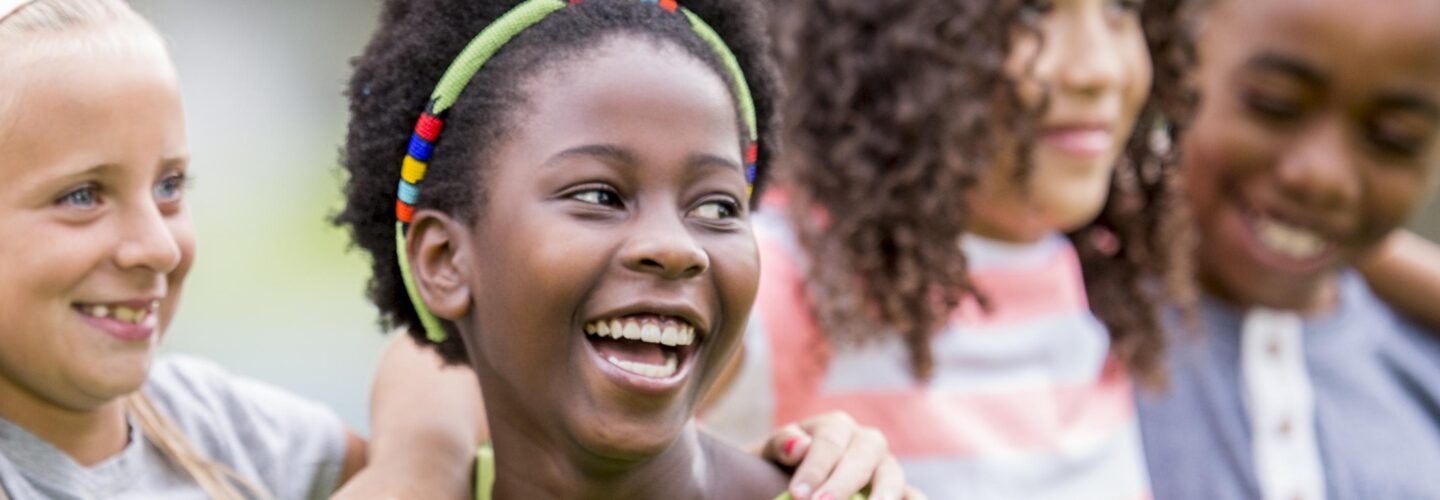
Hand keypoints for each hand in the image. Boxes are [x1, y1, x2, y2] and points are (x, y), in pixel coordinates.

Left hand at [759, 411, 922, 499]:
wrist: (787, 477)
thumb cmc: (779, 467)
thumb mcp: (769, 453)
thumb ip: (780, 444)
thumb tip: (798, 446)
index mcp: (836, 426)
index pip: (829, 442)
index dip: (814, 468)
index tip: (798, 495)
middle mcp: (866, 442)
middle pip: (863, 455)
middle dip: (843, 483)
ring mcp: (886, 467)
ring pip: (892, 475)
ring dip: (884, 495)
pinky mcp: (898, 490)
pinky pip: (912, 495)